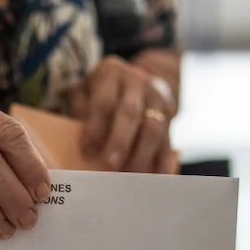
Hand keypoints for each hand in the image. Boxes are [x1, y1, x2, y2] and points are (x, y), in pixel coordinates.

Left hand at [70, 56, 175, 173]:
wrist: (139, 79)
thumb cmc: (103, 91)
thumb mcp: (86, 89)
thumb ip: (81, 109)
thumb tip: (80, 139)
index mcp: (111, 73)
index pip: (103, 100)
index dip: (95, 126)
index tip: (87, 149)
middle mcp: (137, 82)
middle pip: (130, 113)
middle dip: (120, 141)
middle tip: (110, 165)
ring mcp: (156, 99)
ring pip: (153, 127)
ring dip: (141, 153)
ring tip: (130, 175)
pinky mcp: (170, 116)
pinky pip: (168, 140)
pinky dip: (162, 160)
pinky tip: (156, 177)